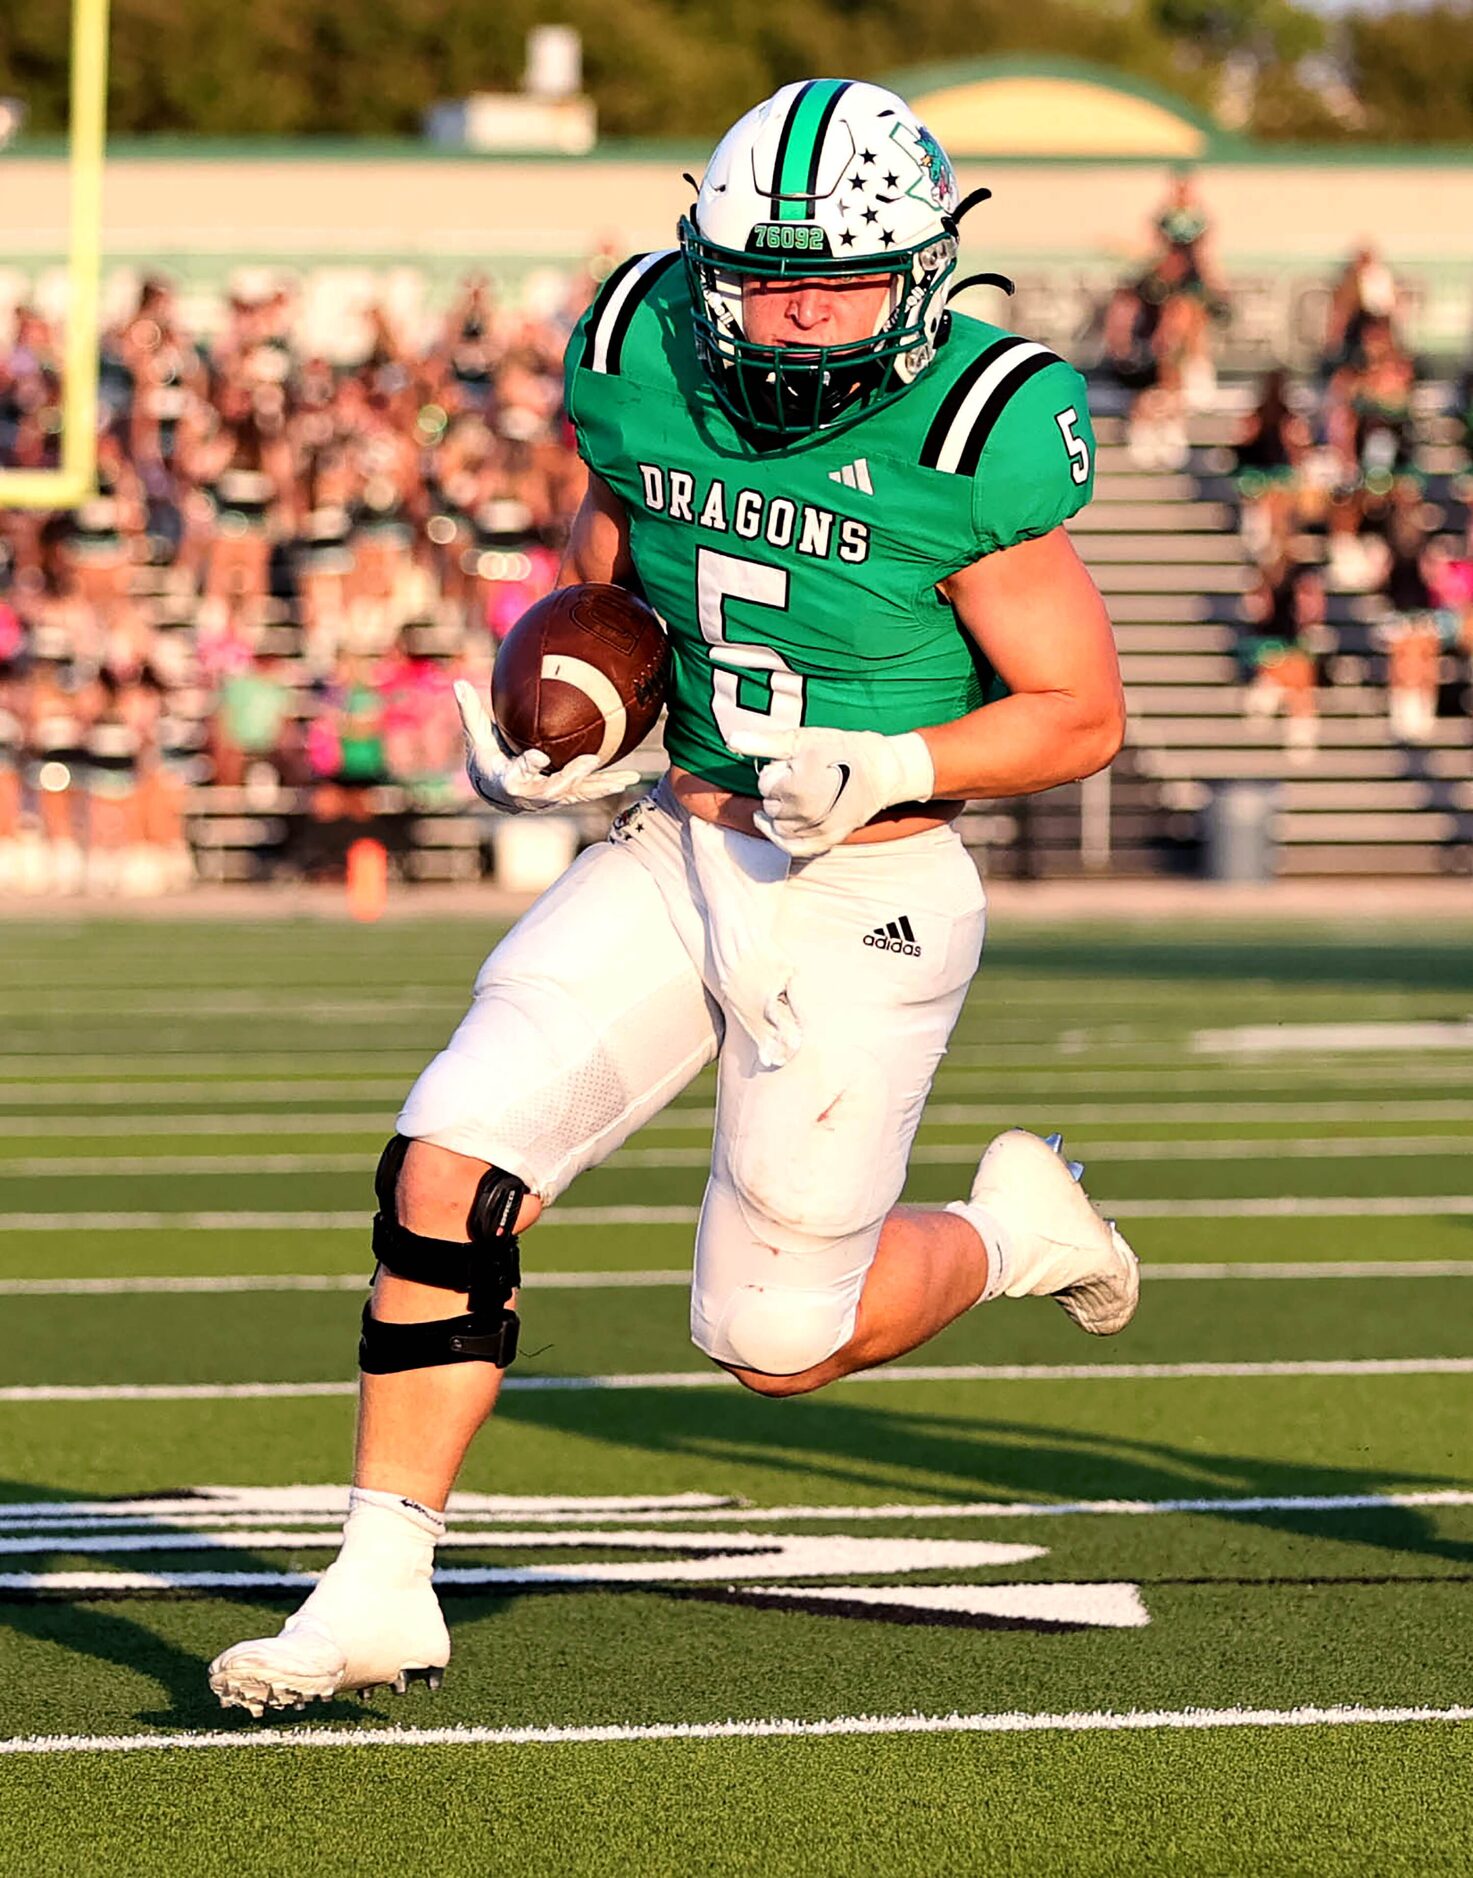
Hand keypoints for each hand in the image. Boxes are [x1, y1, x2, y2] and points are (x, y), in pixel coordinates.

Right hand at [454, 680, 640, 813]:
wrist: (496, 791)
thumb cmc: (486, 759)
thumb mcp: (476, 737)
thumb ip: (470, 712)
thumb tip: (457, 682)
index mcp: (509, 779)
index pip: (518, 771)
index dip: (528, 765)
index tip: (538, 756)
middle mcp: (533, 793)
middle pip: (555, 786)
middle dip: (573, 775)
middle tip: (590, 760)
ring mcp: (552, 797)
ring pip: (579, 792)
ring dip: (602, 784)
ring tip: (627, 777)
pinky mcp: (565, 795)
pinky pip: (588, 791)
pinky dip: (607, 785)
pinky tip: (630, 779)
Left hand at [727, 725, 933, 857]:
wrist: (882, 770)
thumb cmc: (841, 749)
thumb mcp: (802, 739)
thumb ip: (763, 742)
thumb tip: (730, 739)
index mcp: (797, 785)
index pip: (765, 784)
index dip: (776, 772)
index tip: (795, 764)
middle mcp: (805, 812)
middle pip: (769, 805)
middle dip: (778, 792)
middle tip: (800, 778)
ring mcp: (815, 830)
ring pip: (777, 827)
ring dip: (780, 813)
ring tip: (798, 796)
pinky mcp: (825, 841)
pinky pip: (791, 848)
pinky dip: (781, 838)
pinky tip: (778, 824)